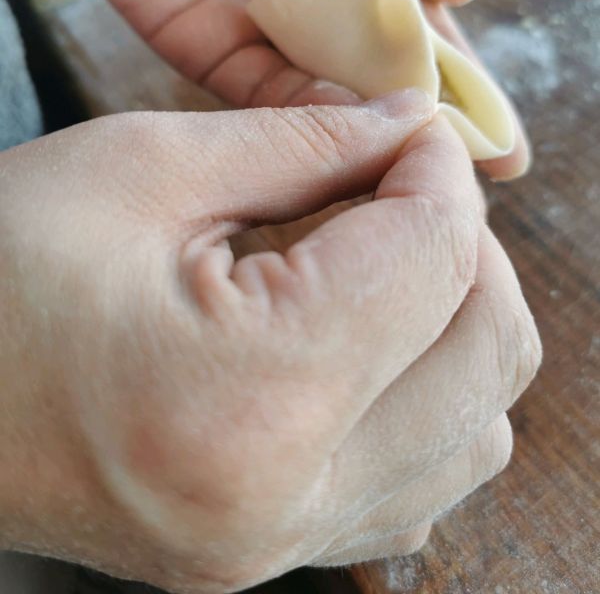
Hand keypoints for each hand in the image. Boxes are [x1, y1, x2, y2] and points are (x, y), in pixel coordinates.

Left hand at [0, 0, 528, 178]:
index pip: (429, 38)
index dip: (468, 91)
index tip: (505, 147)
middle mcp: (327, 11)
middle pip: (387, 88)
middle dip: (429, 139)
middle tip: (474, 192)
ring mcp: (273, 38)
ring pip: (333, 105)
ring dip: (373, 142)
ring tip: (416, 180)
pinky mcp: (215, 56)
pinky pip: (268, 100)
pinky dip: (306, 122)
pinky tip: (345, 139)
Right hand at [0, 91, 540, 591]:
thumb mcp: (141, 170)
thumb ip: (302, 142)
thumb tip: (406, 127)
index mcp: (248, 395)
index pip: (433, 260)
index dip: (439, 172)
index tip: (411, 129)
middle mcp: (283, 500)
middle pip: (487, 351)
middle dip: (466, 245)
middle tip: (404, 186)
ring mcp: (279, 543)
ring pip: (474, 426)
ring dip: (455, 321)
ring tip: (383, 258)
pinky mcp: (268, 550)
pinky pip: (419, 478)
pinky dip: (423, 392)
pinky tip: (363, 337)